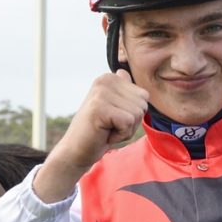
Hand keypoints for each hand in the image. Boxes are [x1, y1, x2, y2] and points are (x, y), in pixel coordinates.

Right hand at [33, 70, 148, 202]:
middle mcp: (105, 80)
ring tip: (106, 129)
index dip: (133, 114)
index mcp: (110, 78)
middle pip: (142, 104)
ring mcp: (101, 92)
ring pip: (136, 114)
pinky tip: (104, 134)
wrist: (76, 150)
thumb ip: (122, 90)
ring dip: (125, 129)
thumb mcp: (114, 107)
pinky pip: (128, 122)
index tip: (114, 118)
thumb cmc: (99, 131)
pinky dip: (120, 135)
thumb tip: (123, 70)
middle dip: (131, 122)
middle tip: (110, 126)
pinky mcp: (99, 107)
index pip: (144, 96)